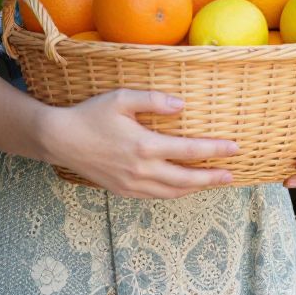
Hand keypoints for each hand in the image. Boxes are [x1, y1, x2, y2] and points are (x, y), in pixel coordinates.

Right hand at [44, 89, 239, 198]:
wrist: (61, 140)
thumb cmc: (91, 115)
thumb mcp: (122, 98)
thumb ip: (154, 100)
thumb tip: (182, 105)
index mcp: (145, 146)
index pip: (189, 150)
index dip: (215, 150)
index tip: (235, 149)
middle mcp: (142, 170)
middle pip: (187, 178)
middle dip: (212, 177)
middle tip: (232, 174)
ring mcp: (132, 184)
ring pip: (173, 192)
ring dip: (195, 188)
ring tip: (212, 182)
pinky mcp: (123, 191)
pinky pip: (156, 196)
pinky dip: (174, 192)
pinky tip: (181, 186)